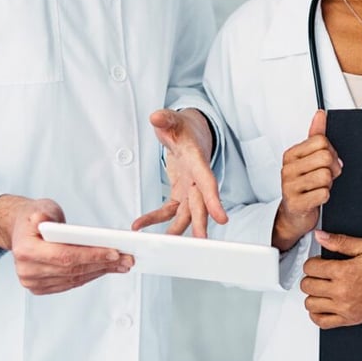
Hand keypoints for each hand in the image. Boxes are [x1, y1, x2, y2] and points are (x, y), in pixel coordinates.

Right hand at [0, 194, 133, 295]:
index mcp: (25, 250)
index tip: (114, 252)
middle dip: (102, 264)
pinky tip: (105, 269)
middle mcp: (27, 270)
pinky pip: (70, 283)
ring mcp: (33, 282)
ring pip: (73, 279)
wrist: (21, 230)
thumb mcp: (39, 207)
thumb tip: (43, 220)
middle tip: (126, 258)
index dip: (91, 255)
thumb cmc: (33, 217)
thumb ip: (44, 213)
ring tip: (121, 264)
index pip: (64, 256)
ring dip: (100, 272)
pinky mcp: (41, 287)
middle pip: (72, 270)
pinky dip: (89, 276)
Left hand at [131, 108, 226, 237]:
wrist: (190, 135)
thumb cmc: (183, 129)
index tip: (222, 218)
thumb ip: (165, 119)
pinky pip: (168, 210)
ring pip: (186, 213)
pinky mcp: (180, 194)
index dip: (214, 200)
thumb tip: (156, 117)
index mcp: (198, 160)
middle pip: (200, 203)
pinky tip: (139, 224)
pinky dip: (155, 218)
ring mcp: (189, 188)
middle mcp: (196, 177)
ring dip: (177, 228)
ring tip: (164, 243)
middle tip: (201, 240)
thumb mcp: (172, 120)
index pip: (208, 181)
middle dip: (201, 222)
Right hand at [272, 110, 341, 251]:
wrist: (293, 215)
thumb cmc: (303, 185)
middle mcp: (287, 169)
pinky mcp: (296, 203)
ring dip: (329, 184)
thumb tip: (320, 114)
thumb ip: (315, 135)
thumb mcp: (308, 158)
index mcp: (291, 154)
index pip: (321, 141)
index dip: (332, 152)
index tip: (328, 162)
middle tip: (328, 176)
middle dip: (333, 168)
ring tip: (320, 187)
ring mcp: (290, 186)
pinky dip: (325, 197)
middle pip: (325, 157)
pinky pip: (323, 194)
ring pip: (326, 176)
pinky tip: (317, 198)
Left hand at [300, 229, 361, 327]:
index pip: (311, 267)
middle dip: (311, 276)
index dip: (312, 261)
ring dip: (312, 295)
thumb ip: (340, 241)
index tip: (318, 261)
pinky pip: (322, 322)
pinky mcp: (350, 320)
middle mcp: (342, 292)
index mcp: (345, 272)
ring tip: (321, 288)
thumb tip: (320, 236)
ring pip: (311, 304)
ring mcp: (345, 308)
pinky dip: (316, 314)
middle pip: (307, 285)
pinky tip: (323, 304)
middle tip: (320, 273)